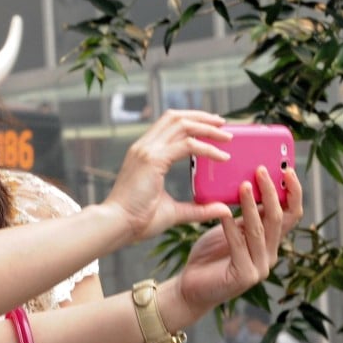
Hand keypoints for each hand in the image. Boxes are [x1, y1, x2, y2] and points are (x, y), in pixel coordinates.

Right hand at [104, 109, 232, 240]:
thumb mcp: (174, 211)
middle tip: (223, 123)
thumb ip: (198, 209)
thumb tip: (223, 209)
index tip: (211, 126)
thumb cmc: (138, 220)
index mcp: (143, 154)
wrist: (117, 225)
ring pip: (181, 125)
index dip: (191, 121)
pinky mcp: (152, 160)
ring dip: (206, 126)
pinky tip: (221, 156)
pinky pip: (187, 145)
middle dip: (201, 117)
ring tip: (225, 134)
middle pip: (175, 118)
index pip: (168, 125)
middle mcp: (143, 147)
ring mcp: (146, 151)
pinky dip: (207, 148)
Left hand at [174, 165, 302, 319]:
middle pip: (279, 218)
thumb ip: (245, 217)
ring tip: (244, 185)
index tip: (287, 170)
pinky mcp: (244, 275)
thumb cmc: (208, 256)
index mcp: (271, 242)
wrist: (190, 288)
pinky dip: (231, 227)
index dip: (293, 193)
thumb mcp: (230, 231)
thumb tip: (252, 186)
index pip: (291, 214)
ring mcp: (259, 267)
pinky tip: (223, 213)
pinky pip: (239, 245)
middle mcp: (270, 255)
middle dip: (272, 192)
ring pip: (261, 230)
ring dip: (252, 206)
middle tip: (261, 170)